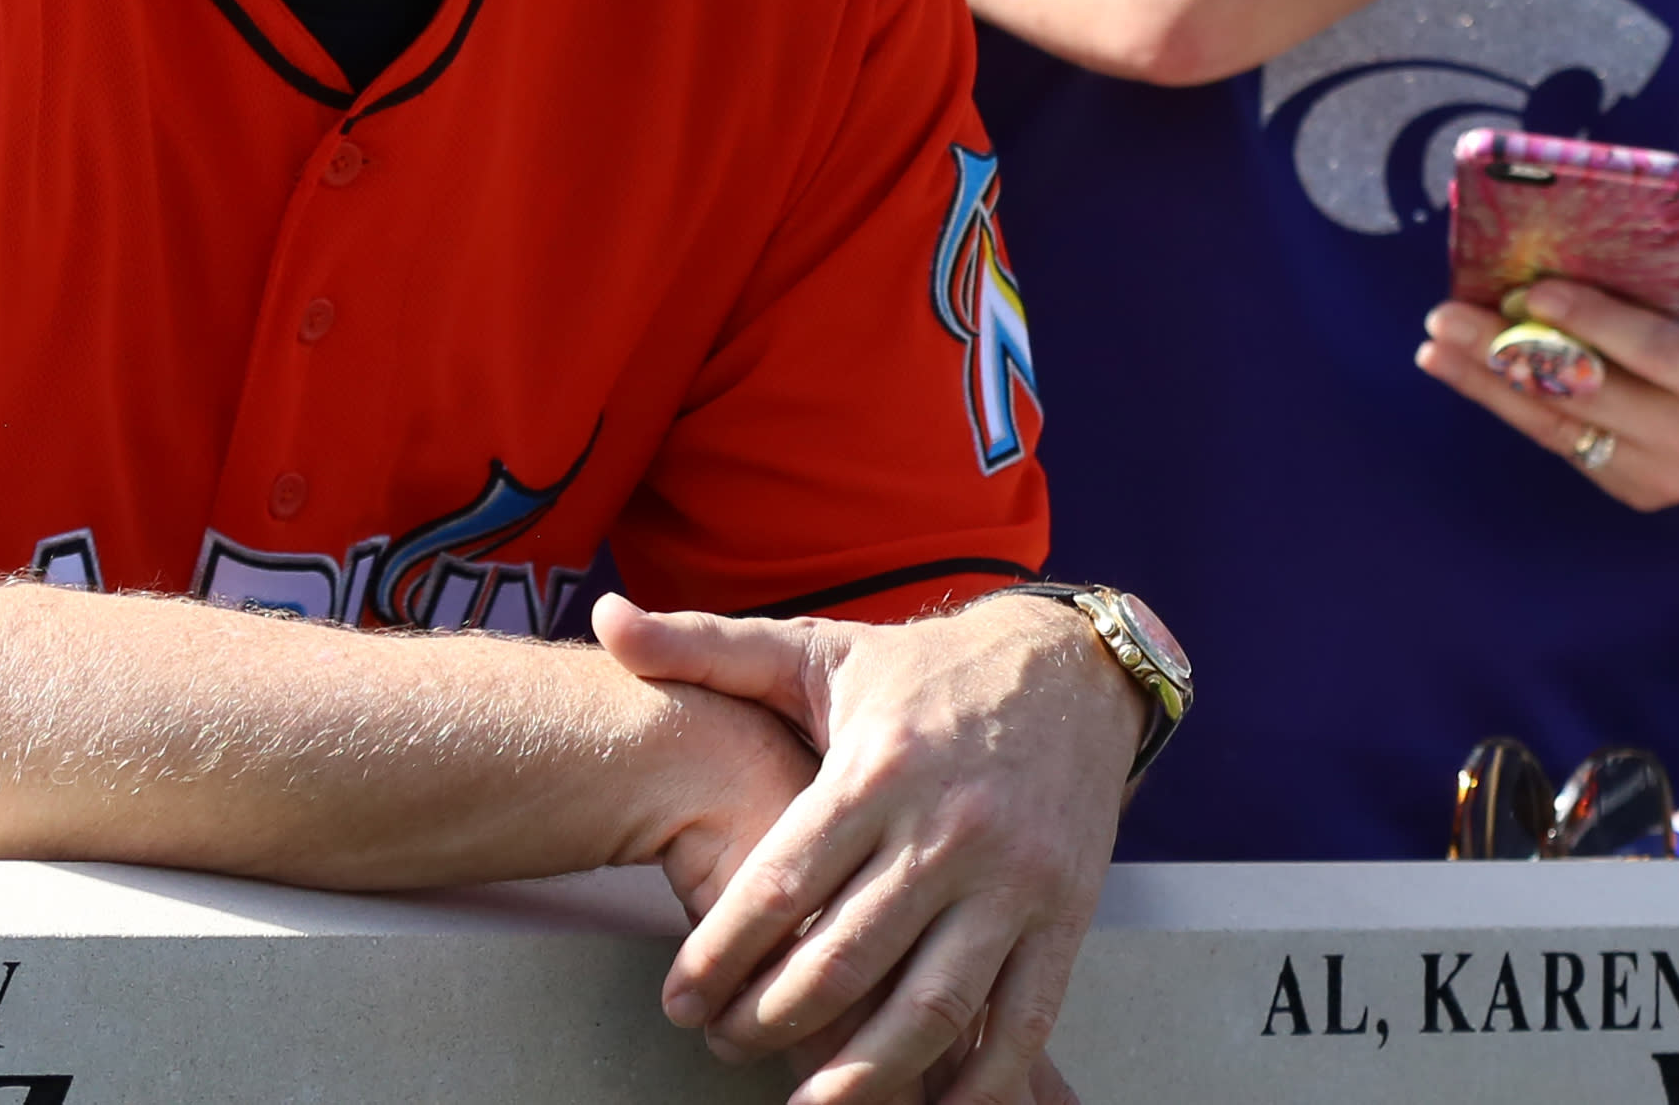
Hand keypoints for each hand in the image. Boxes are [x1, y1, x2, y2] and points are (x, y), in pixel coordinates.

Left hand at [599, 591, 1132, 1104]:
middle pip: (847, 957)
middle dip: (773, 1020)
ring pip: (933, 1005)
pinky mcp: (1066, 914)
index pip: (783, 881)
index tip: (678, 1001)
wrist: (1072, 668)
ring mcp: (1013, 879)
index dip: (720, 954)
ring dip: (866, 1072)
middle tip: (724, 1046)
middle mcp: (948, 827)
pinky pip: (1023, 1020)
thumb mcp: (817, 650)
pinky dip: (980, 1084)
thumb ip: (705, 646)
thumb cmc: (926, 671)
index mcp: (878, 767)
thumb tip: (605, 621)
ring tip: (809, 1103)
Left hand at [1415, 255, 1678, 510]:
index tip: (1526, 288)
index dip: (1585, 319)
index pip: (1648, 349)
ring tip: (1434, 349)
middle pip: (1586, 395)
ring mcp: (1663, 478)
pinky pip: (1566, 444)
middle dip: (1505, 353)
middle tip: (1444, 316)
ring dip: (1488, 386)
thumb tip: (1571, 251)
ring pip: (1560, 428)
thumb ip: (1666, 280)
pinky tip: (1470, 374)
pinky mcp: (1636, 493)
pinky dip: (1517, 406)